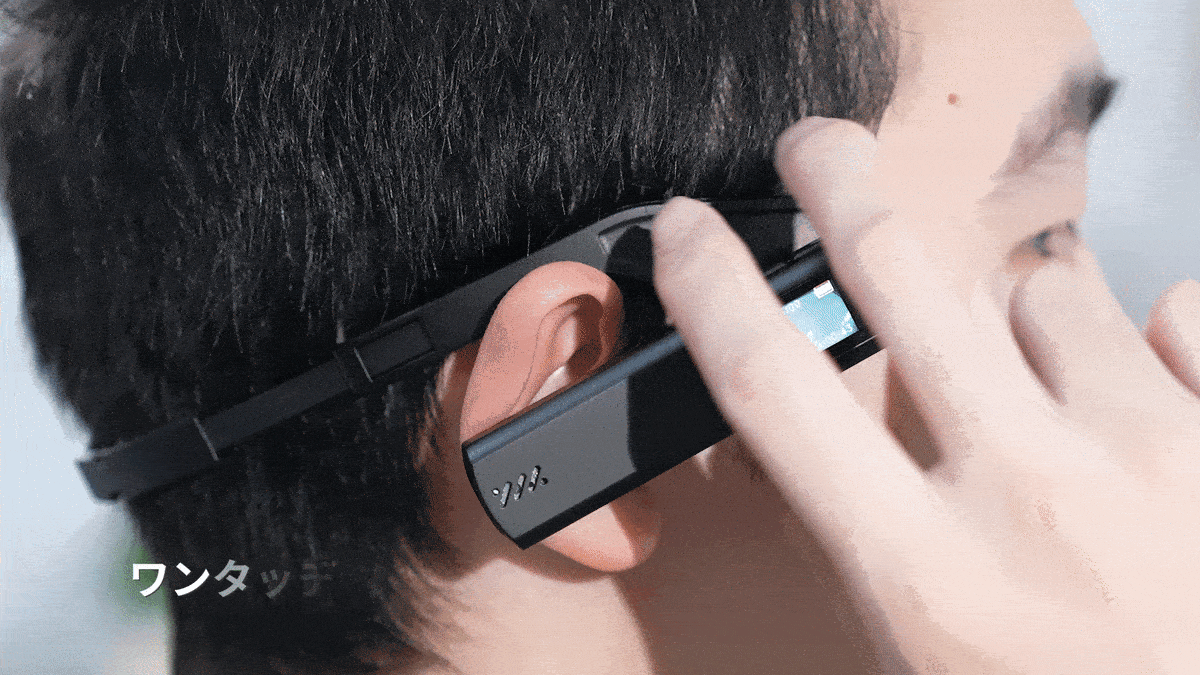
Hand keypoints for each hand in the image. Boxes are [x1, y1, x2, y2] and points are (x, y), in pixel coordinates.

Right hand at [652, 118, 1199, 673]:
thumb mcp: (925, 662)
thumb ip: (863, 543)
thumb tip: (810, 439)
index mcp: (928, 577)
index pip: (772, 387)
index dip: (710, 288)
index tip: (690, 234)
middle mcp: (1032, 497)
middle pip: (897, 274)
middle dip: (837, 185)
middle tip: (818, 150)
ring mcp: (1149, 453)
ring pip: (1043, 294)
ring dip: (1020, 325)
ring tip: (1042, 403)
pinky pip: (1167, 310)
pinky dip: (1140, 341)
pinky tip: (1135, 404)